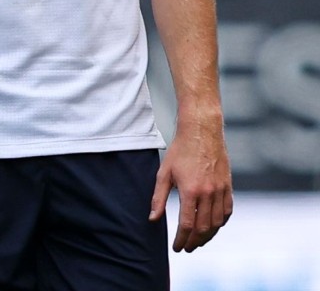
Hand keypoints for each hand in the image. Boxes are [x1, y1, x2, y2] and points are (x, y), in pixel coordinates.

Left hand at [149, 119, 232, 252]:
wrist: (201, 132)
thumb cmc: (180, 151)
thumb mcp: (164, 172)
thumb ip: (158, 198)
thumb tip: (152, 218)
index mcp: (190, 191)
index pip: (186, 225)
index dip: (181, 240)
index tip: (177, 248)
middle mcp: (208, 193)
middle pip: (203, 228)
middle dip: (194, 242)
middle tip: (187, 248)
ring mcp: (220, 190)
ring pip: (217, 223)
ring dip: (207, 236)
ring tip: (198, 241)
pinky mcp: (228, 186)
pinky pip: (227, 212)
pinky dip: (220, 223)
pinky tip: (213, 226)